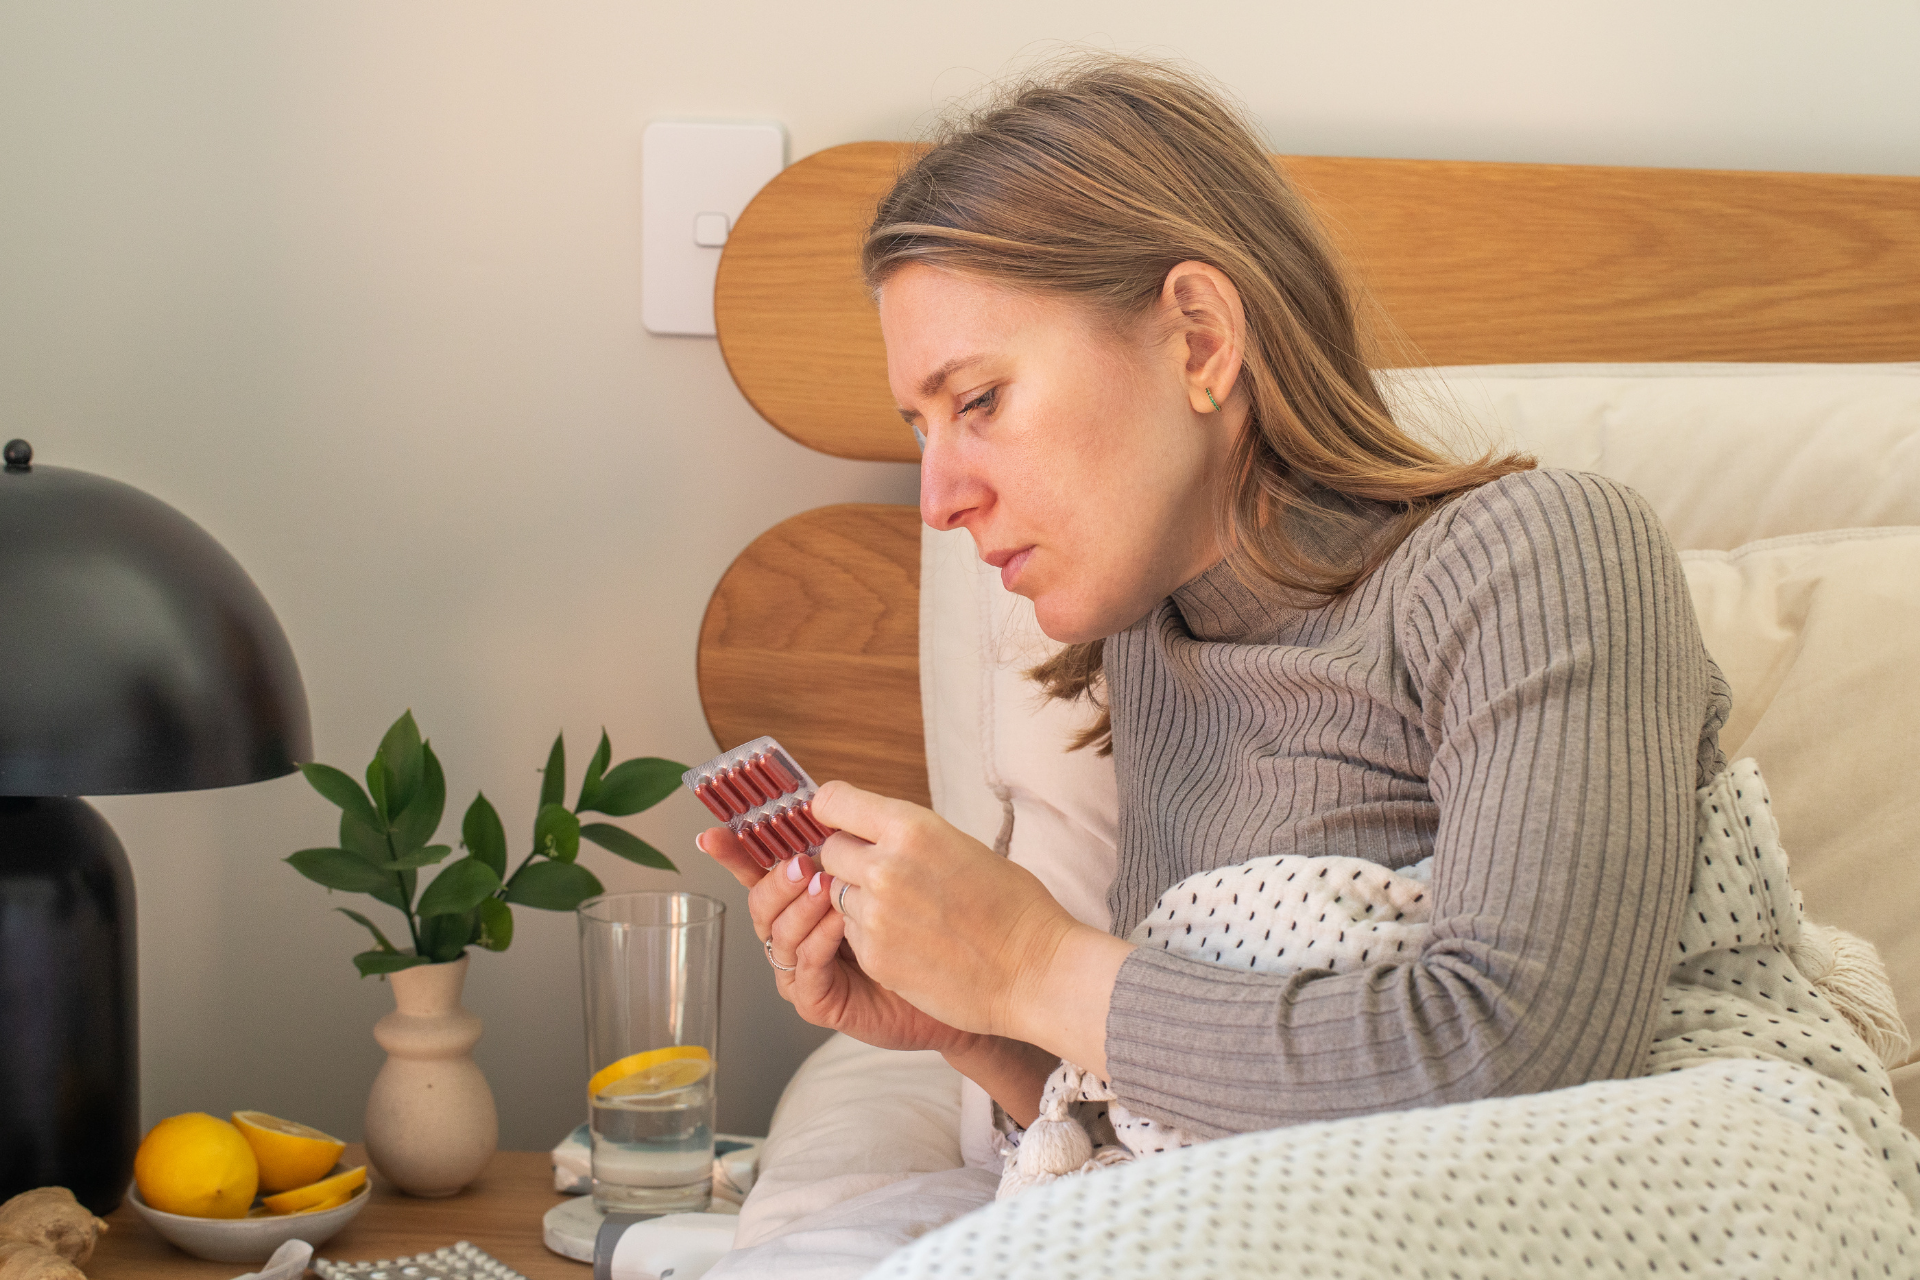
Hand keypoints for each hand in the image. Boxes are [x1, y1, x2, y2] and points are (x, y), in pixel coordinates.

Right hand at [698, 824, 980, 1055]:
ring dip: (800, 907)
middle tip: (803, 861)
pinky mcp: (818, 999)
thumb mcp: (890, 862)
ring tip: (827, 888)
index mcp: (806, 894)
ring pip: (776, 934)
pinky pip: (803, 969)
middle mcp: (797, 930)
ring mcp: (804, 967)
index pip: (760, 868)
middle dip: (777, 878)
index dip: (734, 851)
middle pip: (760, 901)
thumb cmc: (932, 917)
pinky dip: (817, 941)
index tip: (714, 833)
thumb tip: (821, 796)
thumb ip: (852, 835)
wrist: (972, 972)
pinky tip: (838, 923)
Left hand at [810, 781, 1132, 1066]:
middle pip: (830, 851)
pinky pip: (850, 934)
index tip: (843, 822)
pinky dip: (870, 936)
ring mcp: (876, 915)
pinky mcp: (874, 956)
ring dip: (859, 901)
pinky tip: (910, 942)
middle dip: (850, 861)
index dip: (836, 813)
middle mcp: (886, 866)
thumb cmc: (1015, 908)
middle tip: (885, 876)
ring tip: (906, 914)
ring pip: (836, 895)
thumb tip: (870, 833)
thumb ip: (908, 838)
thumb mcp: (961, 845)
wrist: (1036, 971)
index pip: (833, 801)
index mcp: (912, 828)